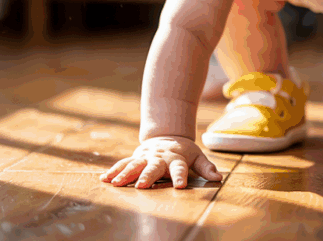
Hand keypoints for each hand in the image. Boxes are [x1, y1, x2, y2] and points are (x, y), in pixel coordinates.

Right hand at [100, 136, 222, 188]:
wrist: (167, 136)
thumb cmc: (184, 151)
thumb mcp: (198, 156)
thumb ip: (206, 167)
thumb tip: (218, 178)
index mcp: (176, 158)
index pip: (179, 168)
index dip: (180, 177)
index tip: (180, 186)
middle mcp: (159, 157)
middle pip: (153, 167)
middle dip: (148, 176)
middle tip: (143, 185)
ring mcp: (145, 157)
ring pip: (134, 165)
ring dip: (125, 174)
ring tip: (116, 183)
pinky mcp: (135, 157)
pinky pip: (123, 163)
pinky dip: (114, 170)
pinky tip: (104, 179)